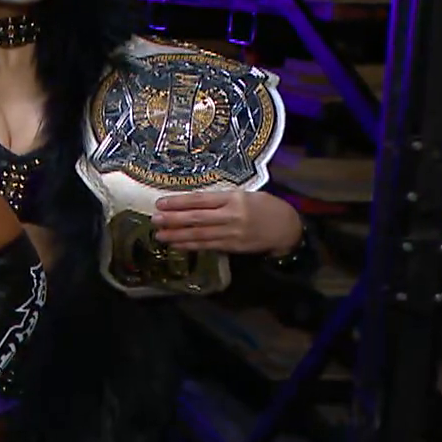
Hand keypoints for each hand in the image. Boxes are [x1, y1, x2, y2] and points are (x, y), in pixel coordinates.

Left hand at [153, 190, 303, 254]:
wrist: (287, 228)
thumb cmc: (264, 206)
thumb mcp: (246, 194)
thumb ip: (222, 199)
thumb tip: (191, 202)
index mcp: (234, 198)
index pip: (201, 199)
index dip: (179, 202)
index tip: (160, 203)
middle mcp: (232, 215)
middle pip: (197, 218)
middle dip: (173, 219)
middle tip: (154, 219)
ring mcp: (232, 233)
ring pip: (200, 234)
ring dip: (177, 235)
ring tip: (159, 235)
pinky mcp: (233, 247)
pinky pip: (208, 246)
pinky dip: (190, 245)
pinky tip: (177, 245)